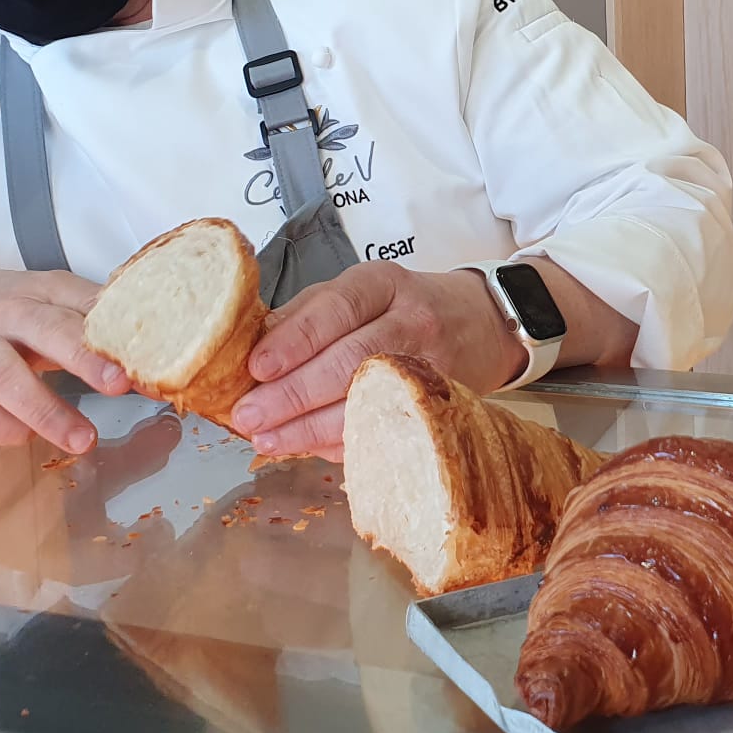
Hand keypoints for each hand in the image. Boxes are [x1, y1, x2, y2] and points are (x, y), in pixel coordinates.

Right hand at [0, 262, 129, 452]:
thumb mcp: (42, 297)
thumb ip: (88, 314)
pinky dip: (0, 428)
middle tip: (119, 386)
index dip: (113, 328)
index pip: (80, 303)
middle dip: (83, 358)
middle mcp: (0, 315)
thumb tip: (154, 336)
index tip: (146, 353)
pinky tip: (25, 436)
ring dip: (45, 410)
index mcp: (36, 291)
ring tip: (84, 439)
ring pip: (3, 377)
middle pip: (42, 330)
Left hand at [231, 264, 522, 457]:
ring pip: (365, 402)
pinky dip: (338, 444)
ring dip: (309, 428)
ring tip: (266, 440)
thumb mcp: (360, 290)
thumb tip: (249, 350)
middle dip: (292, 395)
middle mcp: (411, 321)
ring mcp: (430, 367)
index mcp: (383, 284)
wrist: (484, 323)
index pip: (337, 308)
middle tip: (249, 416)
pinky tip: (305, 448)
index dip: (294, 340)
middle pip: (349, 361)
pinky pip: (383, 430)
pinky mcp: (437, 405)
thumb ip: (307, 314)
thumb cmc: (405, 307)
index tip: (255, 368)